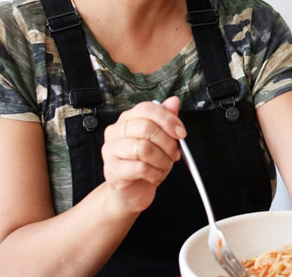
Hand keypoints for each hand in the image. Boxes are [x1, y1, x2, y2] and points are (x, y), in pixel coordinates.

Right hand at [101, 96, 184, 213]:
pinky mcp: (112, 170)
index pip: (147, 109)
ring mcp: (110, 151)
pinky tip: (154, 174)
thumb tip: (173, 101)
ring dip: (162, 160)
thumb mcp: (161, 139)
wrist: (132, 189)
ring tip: (164, 165)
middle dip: (167, 143)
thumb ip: (166, 119)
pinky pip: (140, 168)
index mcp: (127, 119)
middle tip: (173, 154)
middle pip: (146, 128)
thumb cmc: (146, 162)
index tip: (181, 133)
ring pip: (144, 148)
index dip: (168, 120)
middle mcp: (116, 132)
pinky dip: (154, 173)